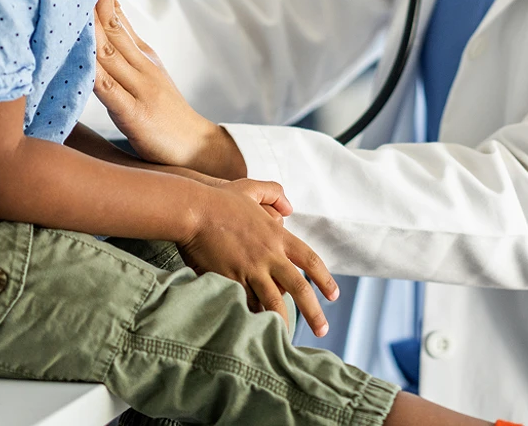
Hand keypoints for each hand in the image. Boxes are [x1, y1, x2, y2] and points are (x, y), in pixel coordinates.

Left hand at [92, 0, 243, 176]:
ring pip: (108, 48)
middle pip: (112, 20)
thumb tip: (102, 17)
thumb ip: (123, 48)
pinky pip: (109, 90)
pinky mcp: (135, 114)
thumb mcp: (145, 73)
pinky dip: (93, 71)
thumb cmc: (163, 114)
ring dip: (89, 20)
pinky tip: (79, 56)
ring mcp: (139, 87)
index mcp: (142, 52)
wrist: (197, 148)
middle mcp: (141, 62)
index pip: (117, 9)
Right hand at [181, 178, 338, 337]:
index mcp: (277, 236)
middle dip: (314, 312)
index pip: (309, 260)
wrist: (194, 210)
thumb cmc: (221, 199)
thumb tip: (290, 209)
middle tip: (322, 329)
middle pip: (299, 288)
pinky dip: (253, 317)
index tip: (334, 296)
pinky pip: (246, 303)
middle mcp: (269, 255)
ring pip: (273, 302)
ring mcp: (250, 269)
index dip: (325, 279)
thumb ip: (274, 193)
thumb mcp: (252, 188)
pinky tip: (256, 331)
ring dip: (283, 322)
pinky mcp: (230, 279)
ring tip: (287, 340)